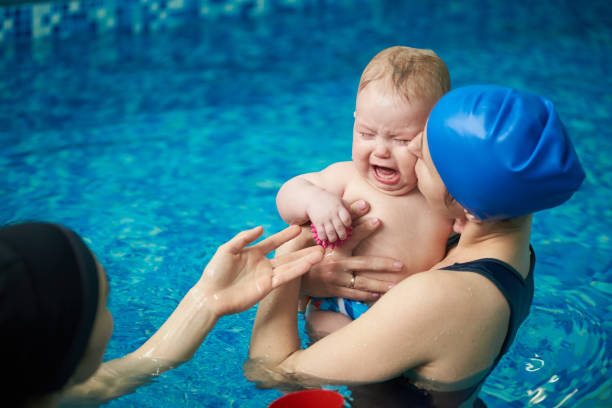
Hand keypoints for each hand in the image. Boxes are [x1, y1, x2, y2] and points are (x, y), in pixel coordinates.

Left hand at [197, 226, 323, 316]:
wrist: (210, 296)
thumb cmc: (215, 272)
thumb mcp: (227, 250)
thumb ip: (243, 238)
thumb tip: (261, 228)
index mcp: (253, 253)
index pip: (273, 242)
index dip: (284, 236)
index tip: (297, 228)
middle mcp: (263, 264)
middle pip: (287, 256)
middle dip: (303, 251)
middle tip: (320, 245)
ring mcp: (266, 276)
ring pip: (290, 267)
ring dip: (305, 261)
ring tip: (320, 254)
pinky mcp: (267, 287)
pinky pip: (285, 277)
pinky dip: (296, 270)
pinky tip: (307, 264)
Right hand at [302, 200, 405, 301]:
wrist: (287, 277)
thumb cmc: (296, 253)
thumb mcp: (302, 237)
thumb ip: (316, 226)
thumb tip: (326, 213)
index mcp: (331, 251)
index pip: (351, 236)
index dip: (364, 228)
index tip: (378, 220)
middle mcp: (336, 265)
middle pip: (365, 264)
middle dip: (384, 265)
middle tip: (401, 265)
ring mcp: (336, 280)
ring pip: (362, 283)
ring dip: (380, 285)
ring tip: (397, 285)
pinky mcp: (333, 291)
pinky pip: (353, 294)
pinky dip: (366, 295)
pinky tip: (379, 295)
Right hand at [306, 190, 351, 243]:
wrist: (312, 198)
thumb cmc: (329, 200)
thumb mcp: (339, 200)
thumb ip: (347, 207)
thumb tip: (360, 210)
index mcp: (339, 207)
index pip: (346, 218)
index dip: (348, 224)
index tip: (347, 225)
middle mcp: (332, 214)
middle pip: (339, 227)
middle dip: (342, 234)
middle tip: (343, 237)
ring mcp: (324, 219)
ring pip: (330, 232)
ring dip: (333, 238)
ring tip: (334, 239)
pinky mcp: (317, 223)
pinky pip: (321, 233)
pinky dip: (324, 238)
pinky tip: (325, 237)